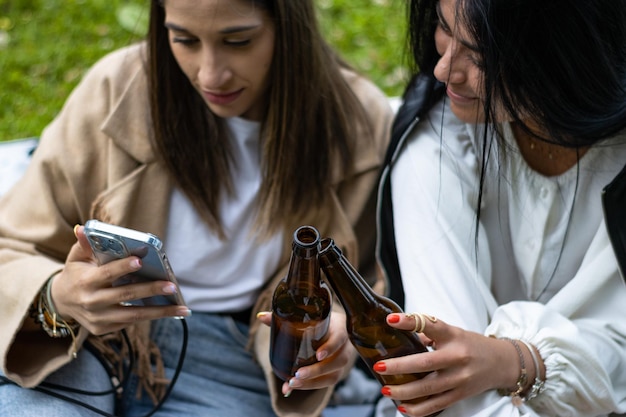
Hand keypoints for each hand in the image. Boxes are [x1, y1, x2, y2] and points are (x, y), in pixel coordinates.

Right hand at [50, 225, 190, 334]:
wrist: (61, 302)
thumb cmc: (76, 273)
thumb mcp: (76, 258)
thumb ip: (84, 244)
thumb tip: (83, 228)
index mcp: (85, 281)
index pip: (107, 273)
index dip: (123, 267)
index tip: (140, 261)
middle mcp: (92, 302)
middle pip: (125, 295)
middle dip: (150, 290)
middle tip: (172, 286)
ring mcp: (99, 318)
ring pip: (133, 315)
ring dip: (159, 311)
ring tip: (181, 308)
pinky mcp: (104, 328)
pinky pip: (131, 322)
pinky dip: (151, 316)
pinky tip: (170, 311)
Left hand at [257, 310, 354, 395]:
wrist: (334, 328)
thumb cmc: (319, 321)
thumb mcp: (308, 317)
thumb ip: (286, 318)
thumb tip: (261, 317)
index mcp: (340, 328)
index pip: (340, 338)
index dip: (331, 347)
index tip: (318, 355)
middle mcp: (345, 345)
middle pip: (337, 361)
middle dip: (317, 370)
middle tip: (298, 374)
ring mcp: (343, 360)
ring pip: (334, 374)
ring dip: (313, 381)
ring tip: (293, 383)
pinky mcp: (337, 371)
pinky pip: (327, 381)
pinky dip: (310, 385)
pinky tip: (294, 387)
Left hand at [373, 313, 518, 416]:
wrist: (502, 362)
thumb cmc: (471, 345)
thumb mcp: (452, 332)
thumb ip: (428, 334)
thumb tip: (401, 337)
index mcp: (453, 335)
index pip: (430, 325)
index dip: (410, 321)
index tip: (391, 320)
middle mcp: (457, 356)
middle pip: (425, 363)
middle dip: (400, 367)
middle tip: (380, 367)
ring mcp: (460, 378)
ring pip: (428, 388)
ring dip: (404, 391)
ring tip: (386, 389)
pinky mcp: (461, 394)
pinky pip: (437, 405)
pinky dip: (419, 409)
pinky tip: (403, 408)